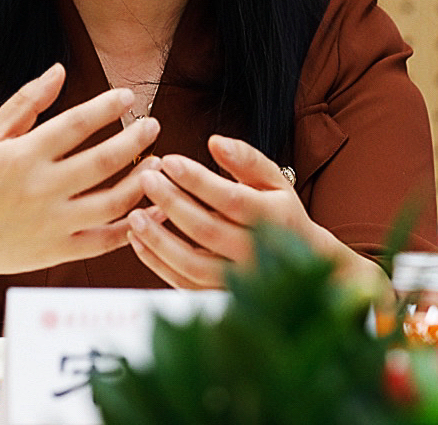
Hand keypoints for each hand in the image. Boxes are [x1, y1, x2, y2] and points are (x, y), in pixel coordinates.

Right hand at [0, 63, 160, 278]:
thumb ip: (26, 102)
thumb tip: (60, 69)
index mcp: (23, 156)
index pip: (76, 124)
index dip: (106, 107)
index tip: (128, 95)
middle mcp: (40, 189)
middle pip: (102, 162)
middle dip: (135, 140)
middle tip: (153, 124)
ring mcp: (51, 224)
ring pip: (112, 203)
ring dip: (140, 181)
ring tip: (156, 161)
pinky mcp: (56, 251)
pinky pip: (104, 240)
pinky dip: (132, 226)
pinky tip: (148, 208)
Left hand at [127, 134, 368, 288]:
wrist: (302, 261)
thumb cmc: (279, 211)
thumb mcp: (273, 179)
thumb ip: (246, 158)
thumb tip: (214, 142)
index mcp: (274, 218)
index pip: (230, 199)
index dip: (198, 180)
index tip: (169, 160)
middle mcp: (257, 253)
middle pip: (208, 231)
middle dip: (172, 204)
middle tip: (146, 179)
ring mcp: (240, 281)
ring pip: (193, 265)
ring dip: (159, 240)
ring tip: (135, 214)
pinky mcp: (221, 296)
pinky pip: (184, 285)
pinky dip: (157, 264)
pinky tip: (138, 240)